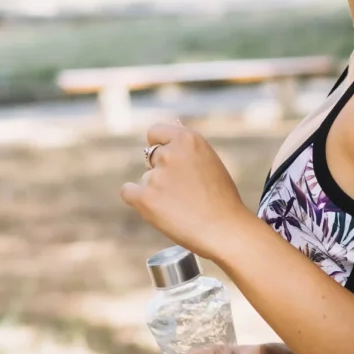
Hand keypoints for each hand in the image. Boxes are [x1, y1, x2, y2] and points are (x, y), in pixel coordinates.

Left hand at [120, 122, 252, 261]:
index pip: (156, 132)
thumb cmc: (221, 198)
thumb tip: (173, 124)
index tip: (169, 160)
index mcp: (188, 139)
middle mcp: (170, 153)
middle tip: (183, 191)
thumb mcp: (209, 161)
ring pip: (146, 179)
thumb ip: (187, 146)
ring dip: (156, 190)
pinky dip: (138, 200)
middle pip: (151, 157)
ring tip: (182, 207)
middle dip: (162, 171)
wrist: (225, 230)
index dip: (161, 146)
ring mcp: (156, 175)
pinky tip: (156, 209)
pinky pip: (128, 192)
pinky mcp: (145, 197)